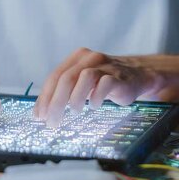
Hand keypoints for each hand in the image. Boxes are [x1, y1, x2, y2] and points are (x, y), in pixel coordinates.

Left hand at [33, 48, 158, 126]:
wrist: (138, 76)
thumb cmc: (105, 82)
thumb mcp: (83, 83)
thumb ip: (65, 91)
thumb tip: (43, 112)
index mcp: (76, 58)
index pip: (55, 77)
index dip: (45, 97)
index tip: (39, 116)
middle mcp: (89, 58)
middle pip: (66, 78)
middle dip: (56, 103)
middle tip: (52, 122)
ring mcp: (105, 66)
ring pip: (84, 77)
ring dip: (75, 98)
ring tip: (74, 111)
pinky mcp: (118, 76)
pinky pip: (104, 85)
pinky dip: (96, 97)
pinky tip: (94, 106)